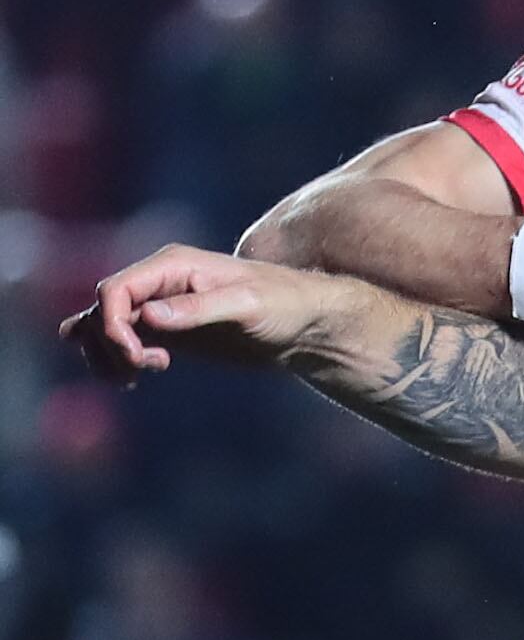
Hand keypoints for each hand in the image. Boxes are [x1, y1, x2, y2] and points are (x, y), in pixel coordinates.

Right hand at [65, 245, 317, 378]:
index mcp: (172, 264)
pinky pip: (121, 340)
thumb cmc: (285, 303)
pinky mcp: (166, 329)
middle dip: (111, 344)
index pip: (114, 290)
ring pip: (103, 327)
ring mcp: (159, 305)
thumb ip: (198, 309)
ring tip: (138, 374)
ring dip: (107, 355)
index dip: (111, 324)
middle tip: (145, 367)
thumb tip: (148, 315)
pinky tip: (139, 373)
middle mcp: (158, 281)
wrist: (306, 323)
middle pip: (102, 310)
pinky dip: (116, 359)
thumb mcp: (247, 304)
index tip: (137, 356)